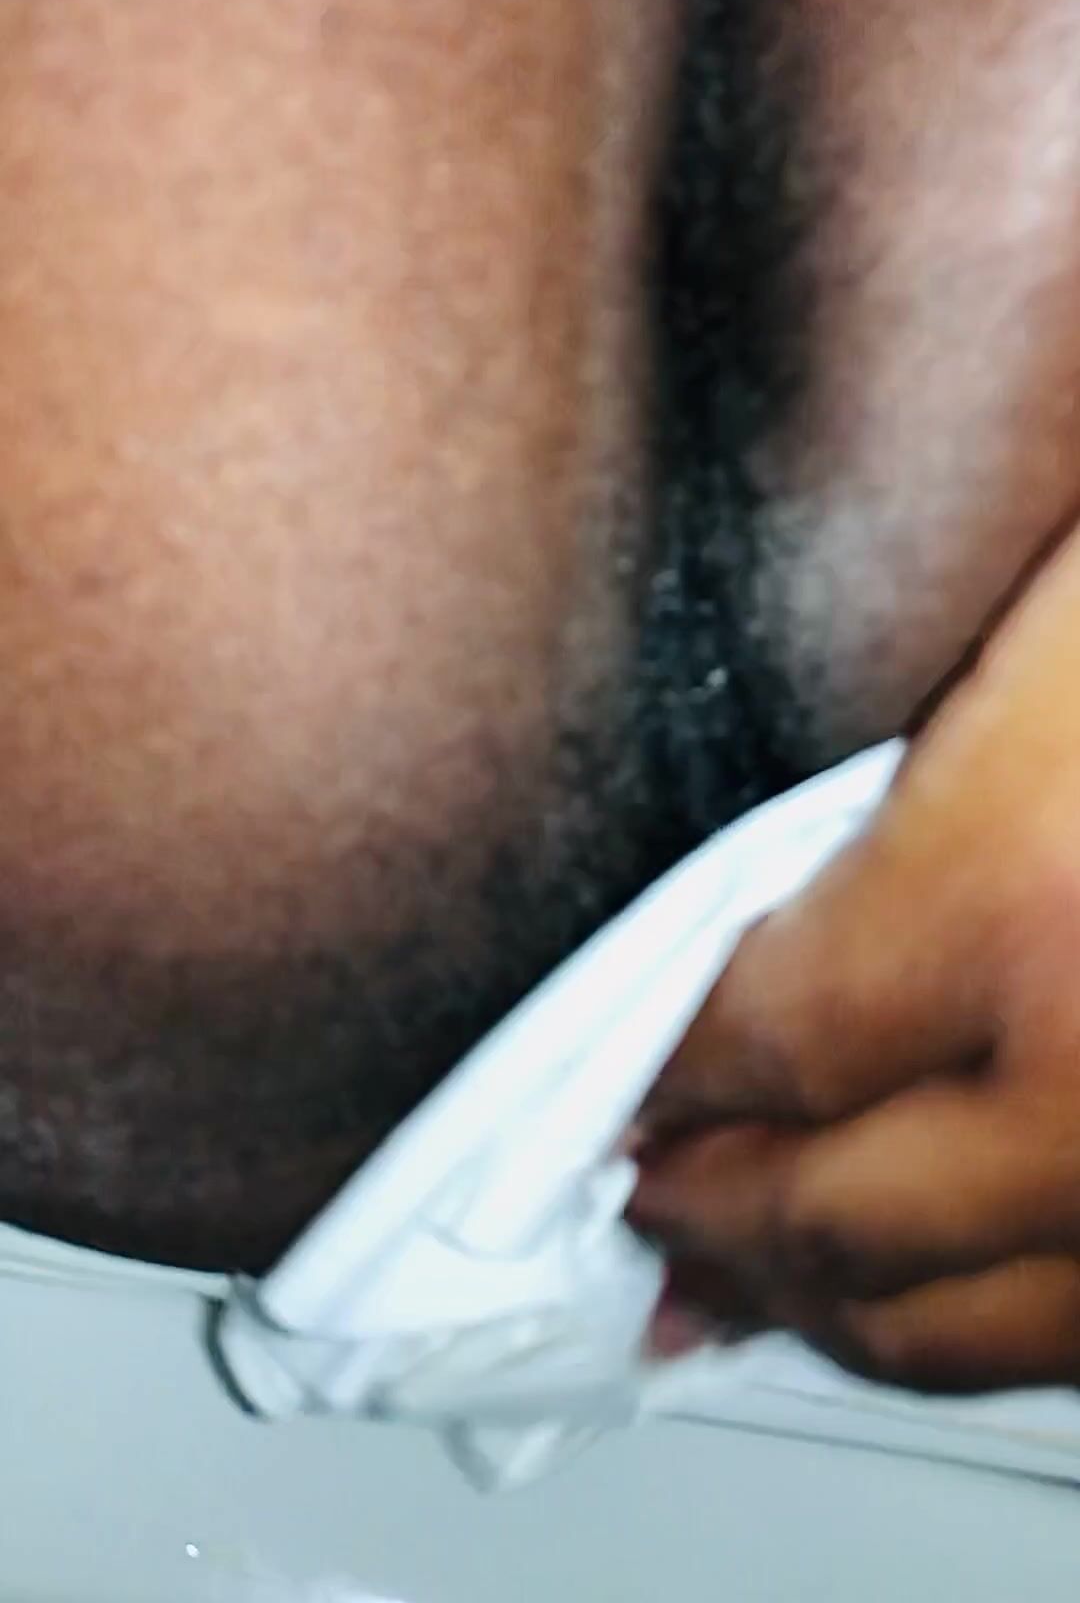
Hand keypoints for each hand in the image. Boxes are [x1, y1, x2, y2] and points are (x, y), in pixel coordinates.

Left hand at [633, 526, 1079, 1392]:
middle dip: (714, 1216)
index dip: (668, 1073)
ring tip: (748, 1281)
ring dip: (831, 1310)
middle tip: (646, 1202)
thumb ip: (903, 796)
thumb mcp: (1058, 637)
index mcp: (1021, 901)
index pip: (763, 1039)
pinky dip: (987, 1337)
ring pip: (967, 1332)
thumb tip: (764, 941)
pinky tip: (932, 1304)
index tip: (626, 1077)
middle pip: (836, 1221)